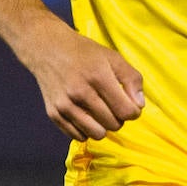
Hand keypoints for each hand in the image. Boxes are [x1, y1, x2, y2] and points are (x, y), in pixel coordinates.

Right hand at [22, 21, 144, 141]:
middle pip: (113, 124)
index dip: (134, 111)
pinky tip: (86, 116)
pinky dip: (86, 130)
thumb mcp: (113, 57)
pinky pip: (78, 136)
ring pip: (96, 134)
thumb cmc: (84, 53)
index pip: (126, 111)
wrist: (47, 48)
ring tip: (100, 112)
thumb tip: (139, 106)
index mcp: (98, 76)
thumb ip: (132, 79)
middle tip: (113, 105)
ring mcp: (64, 104)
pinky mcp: (53, 113)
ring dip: (103, 126)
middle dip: (119, 118)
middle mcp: (79, 92)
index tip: (130, 105)